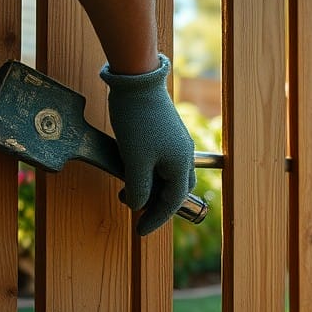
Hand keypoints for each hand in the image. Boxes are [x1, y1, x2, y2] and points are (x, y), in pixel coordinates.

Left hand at [100, 54, 196, 234]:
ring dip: (150, 188)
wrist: (136, 81)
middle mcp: (183, 154)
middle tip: (137, 213)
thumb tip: (138, 205)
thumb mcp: (134, 161)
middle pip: (174, 190)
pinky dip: (148, 173)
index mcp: (181, 164)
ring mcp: (175, 142)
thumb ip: (138, 189)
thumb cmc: (137, 120)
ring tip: (128, 191)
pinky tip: (131, 171)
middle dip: (156, 204)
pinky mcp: (165, 132)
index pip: (173, 202)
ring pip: (167, 176)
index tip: (140, 230)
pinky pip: (160, 161)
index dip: (155, 219)